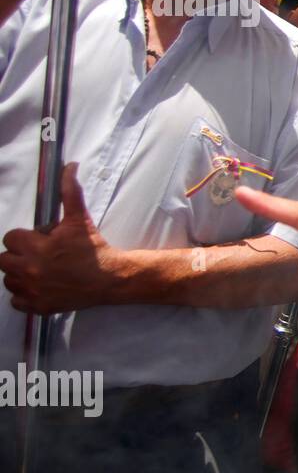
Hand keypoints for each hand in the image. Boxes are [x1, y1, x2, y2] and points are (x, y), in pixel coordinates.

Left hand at [0, 163, 118, 313]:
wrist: (111, 278)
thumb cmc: (94, 248)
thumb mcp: (80, 219)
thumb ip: (70, 192)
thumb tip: (70, 166)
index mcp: (37, 247)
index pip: (10, 238)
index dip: (24, 238)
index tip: (38, 241)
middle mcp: (31, 269)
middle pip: (4, 260)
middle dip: (19, 256)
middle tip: (38, 256)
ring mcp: (33, 290)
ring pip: (9, 280)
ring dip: (20, 275)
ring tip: (40, 271)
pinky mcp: (38, 306)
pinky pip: (17, 301)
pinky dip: (26, 296)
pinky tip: (41, 287)